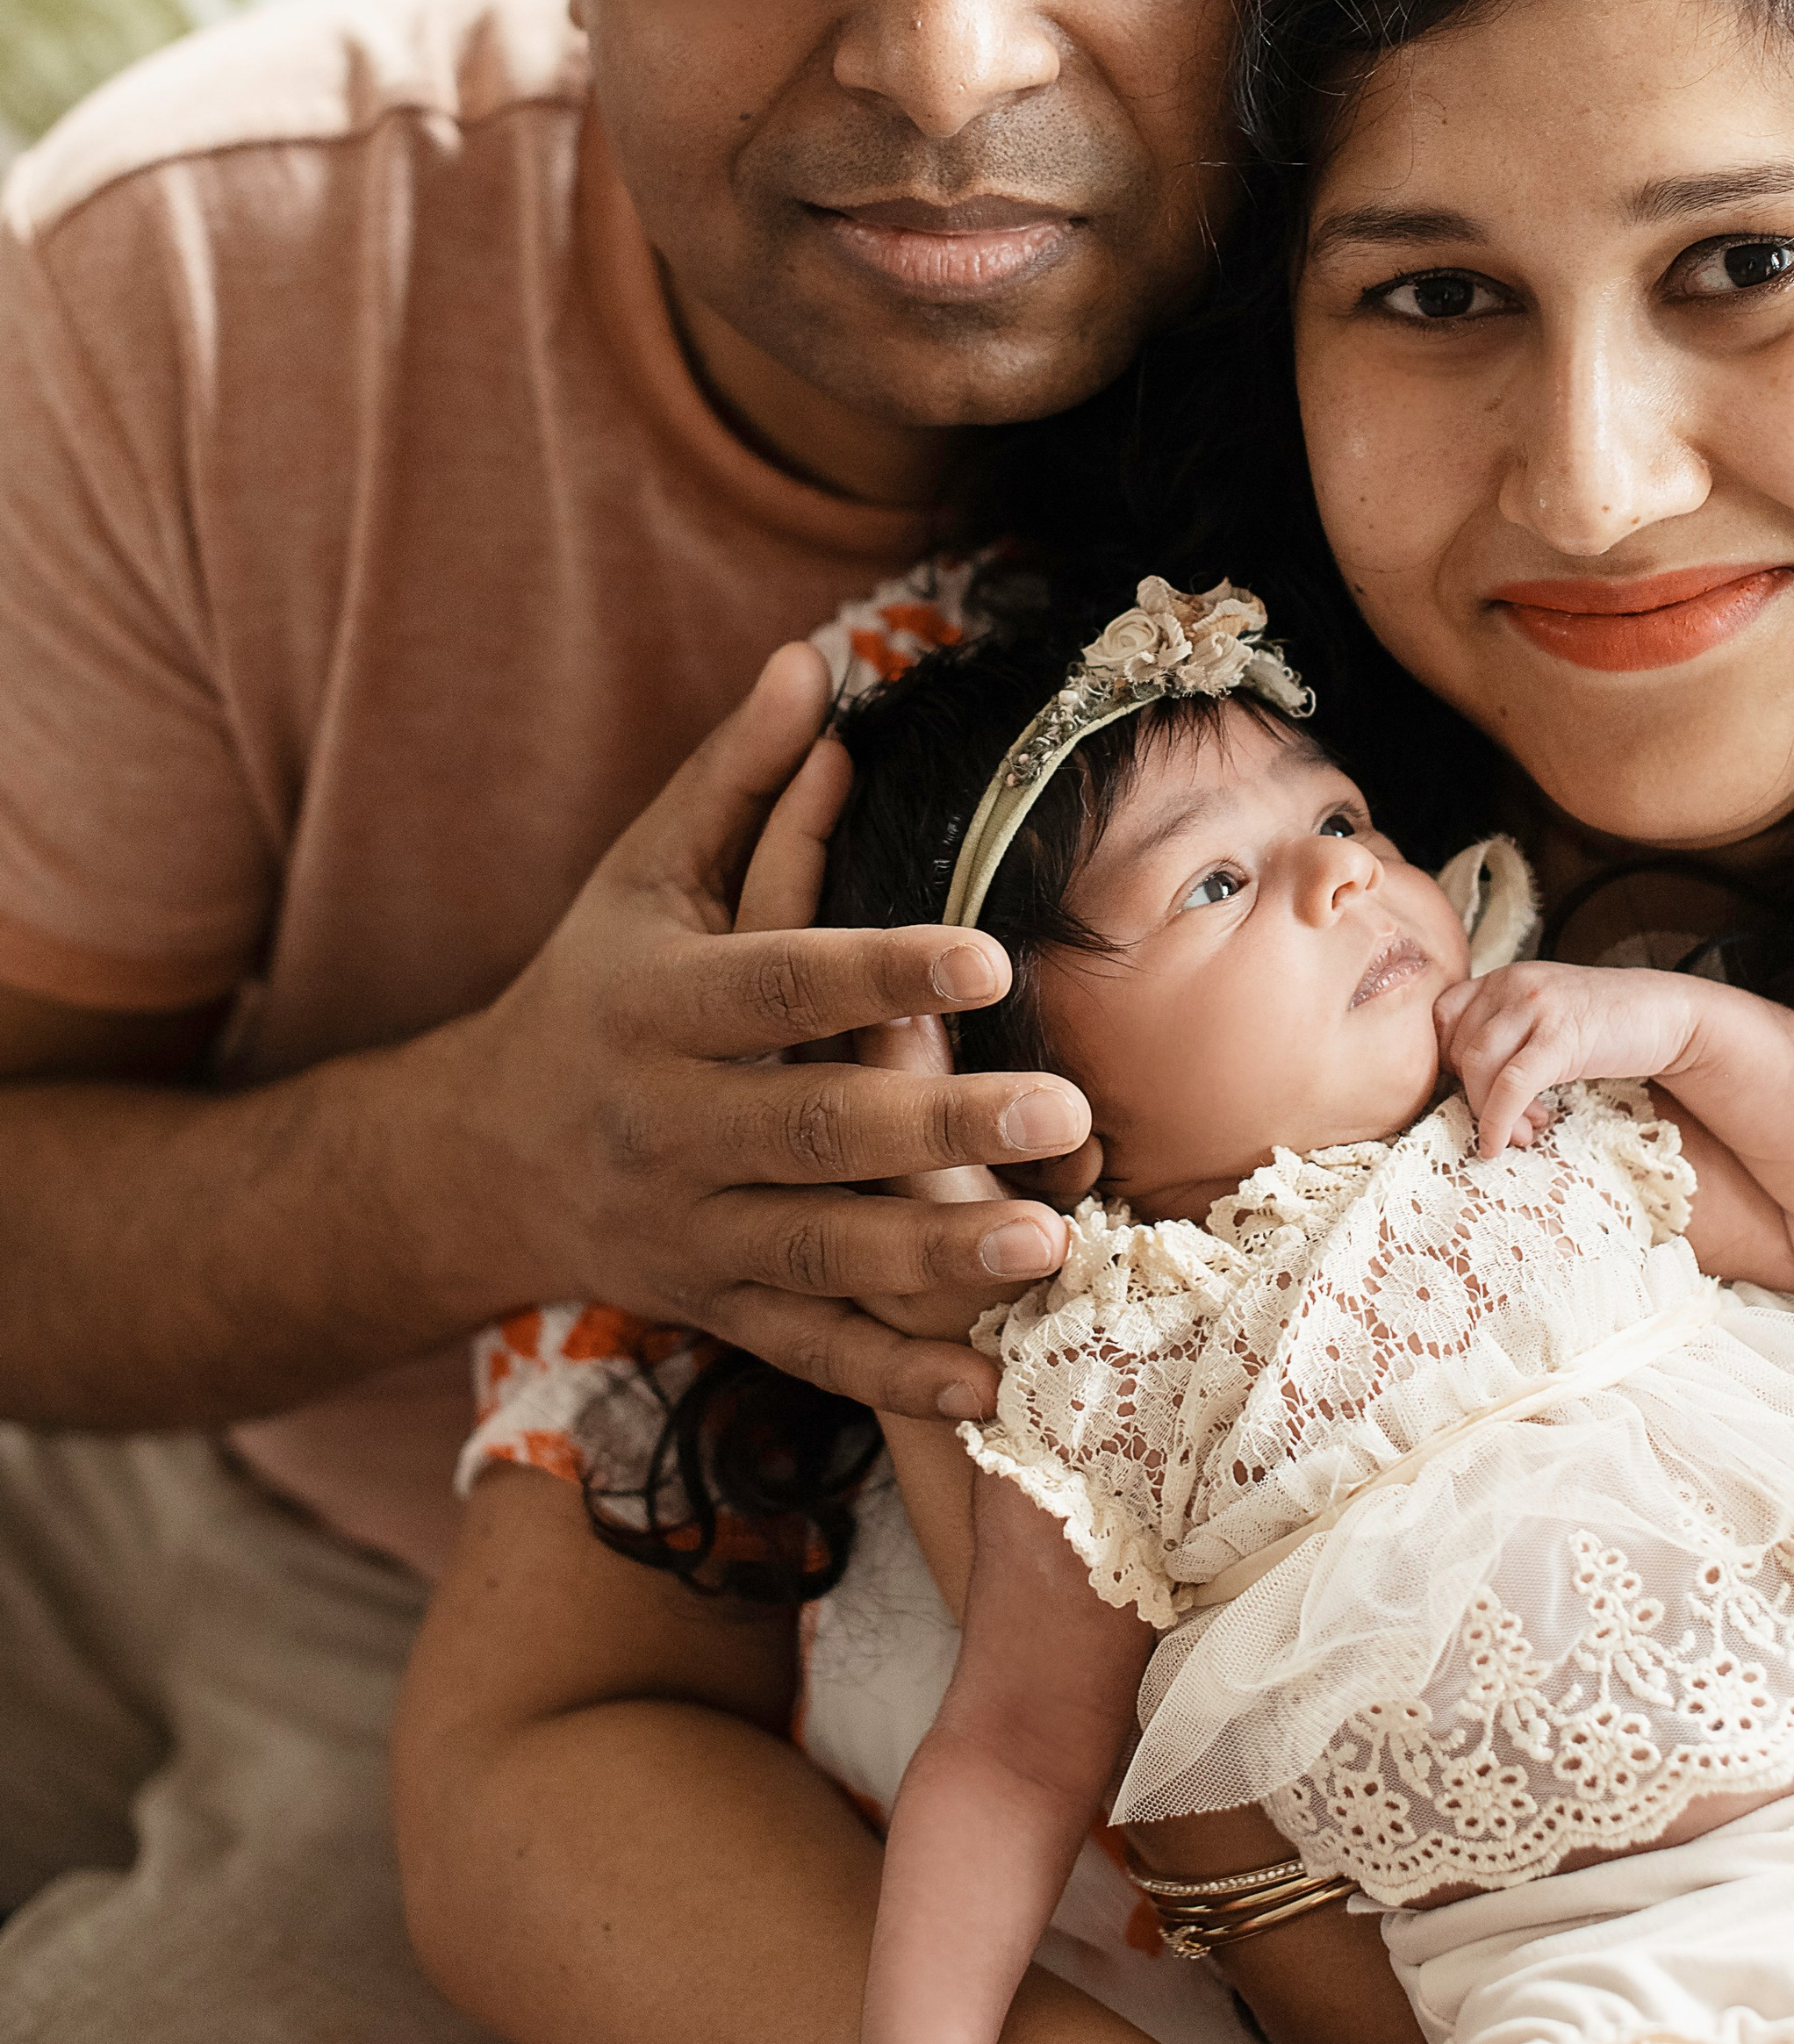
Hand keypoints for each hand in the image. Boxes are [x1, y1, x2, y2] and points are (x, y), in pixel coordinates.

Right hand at [457, 643, 1088, 1416]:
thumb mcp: (643, 875)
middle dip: (937, 1130)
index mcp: (657, 1002)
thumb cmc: (594, 988)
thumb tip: (815, 658)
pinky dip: (895, 1380)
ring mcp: (690, 1228)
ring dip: (937, 1260)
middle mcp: (667, 1122)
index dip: (878, 970)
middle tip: (1062, 1109)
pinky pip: (808, 1353)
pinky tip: (992, 1385)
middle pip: (811, 1130)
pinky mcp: (713, 1305)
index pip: (778, 978)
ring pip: (819, 1255)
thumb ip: (735, 777)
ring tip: (1052, 1243)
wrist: (482, 1157)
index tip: (985, 957)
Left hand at [1437, 963, 1702, 1157]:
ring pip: (1479, 1068)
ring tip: (1522, 1134)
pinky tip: (1503, 1143)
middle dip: (1474, 1097)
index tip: (1478, 1092)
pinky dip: (1498, 1121)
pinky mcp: (1561, 1035)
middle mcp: (1511, 983)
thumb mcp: (1543, 1018)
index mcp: (1501, 978)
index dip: (1450, 1063)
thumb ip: (1506, 1039)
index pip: (1441, 1018)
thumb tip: (1472, 1094)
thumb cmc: (1603, 1025)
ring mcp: (1536, 1005)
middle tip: (1510, 1125)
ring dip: (1489, 1114)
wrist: (1666, 1015)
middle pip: (1458, 1049)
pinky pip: (1511, 1085)